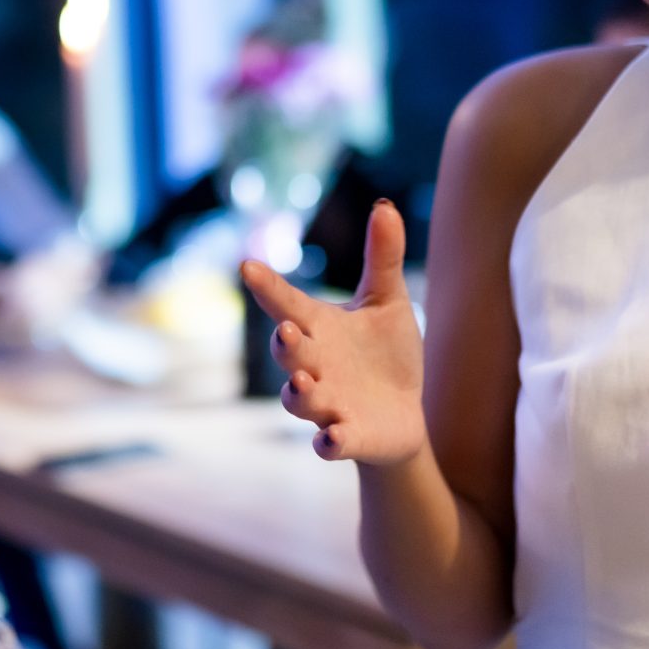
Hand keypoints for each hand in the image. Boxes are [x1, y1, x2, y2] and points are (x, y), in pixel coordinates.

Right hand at [238, 201, 426, 465]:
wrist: (401, 415)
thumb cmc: (385, 355)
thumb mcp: (387, 302)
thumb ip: (382, 258)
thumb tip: (384, 205)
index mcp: (319, 327)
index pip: (287, 304)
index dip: (268, 287)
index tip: (248, 266)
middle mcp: (314, 365)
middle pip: (289, 353)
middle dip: (285, 345)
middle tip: (287, 332)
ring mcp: (326, 403)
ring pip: (300, 399)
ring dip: (300, 392)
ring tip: (307, 382)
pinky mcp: (347, 436)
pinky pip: (330, 443)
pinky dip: (330, 442)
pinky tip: (332, 439)